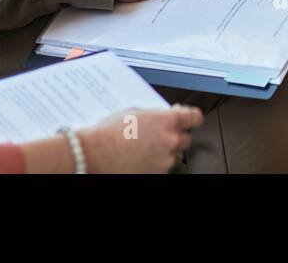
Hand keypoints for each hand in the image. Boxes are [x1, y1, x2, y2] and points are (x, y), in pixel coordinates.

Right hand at [77, 105, 203, 172]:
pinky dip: (156, 163)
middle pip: (186, 138)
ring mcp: (165, 160)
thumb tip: (165, 115)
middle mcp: (170, 140)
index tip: (189, 118)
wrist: (94, 154)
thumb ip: (156, 114)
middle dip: (175, 135)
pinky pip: (163, 167)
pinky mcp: (158, 174)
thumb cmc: (109, 133)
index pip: (194, 117)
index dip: (191, 117)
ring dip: (165, 151)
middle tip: (159, 135)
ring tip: (144, 148)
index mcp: (167, 120)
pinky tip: (140, 158)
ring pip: (174, 154)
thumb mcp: (135, 112)